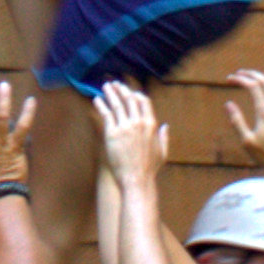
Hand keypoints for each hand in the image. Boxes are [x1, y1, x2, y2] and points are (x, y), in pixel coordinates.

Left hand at [94, 79, 166, 197]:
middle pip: (129, 100)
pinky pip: (106, 114)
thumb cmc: (149, 168)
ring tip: (105, 86)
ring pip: (117, 104)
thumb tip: (166, 126)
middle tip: (115, 84)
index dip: (136, 94)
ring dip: (111, 93)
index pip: (144, 102)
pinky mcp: (112, 133)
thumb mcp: (162, 152)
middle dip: (122, 90)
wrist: (136, 179)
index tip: (130, 92)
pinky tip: (97, 99)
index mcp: (151, 124)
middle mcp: (138, 123)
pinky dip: (101, 105)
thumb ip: (164, 137)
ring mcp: (125, 127)